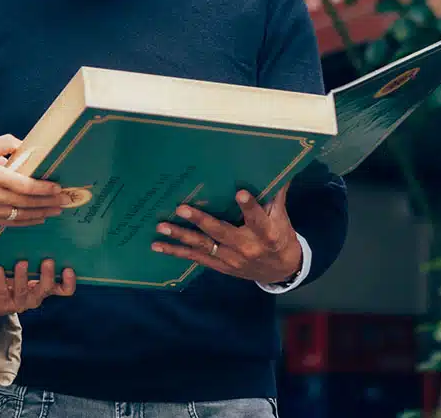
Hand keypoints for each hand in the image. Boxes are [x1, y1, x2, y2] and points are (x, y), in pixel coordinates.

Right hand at [0, 135, 67, 225]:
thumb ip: (1, 144)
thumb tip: (22, 144)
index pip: (24, 184)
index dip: (43, 187)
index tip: (57, 186)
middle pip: (28, 202)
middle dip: (49, 202)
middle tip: (65, 200)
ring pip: (22, 215)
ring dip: (42, 213)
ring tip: (57, 211)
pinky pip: (12, 223)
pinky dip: (27, 222)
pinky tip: (38, 219)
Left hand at [0, 259, 76, 320]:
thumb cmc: (12, 278)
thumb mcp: (27, 269)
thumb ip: (35, 258)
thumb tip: (42, 234)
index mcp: (44, 287)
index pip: (64, 289)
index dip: (69, 282)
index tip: (69, 268)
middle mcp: (34, 296)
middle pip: (46, 289)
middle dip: (47, 275)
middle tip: (48, 261)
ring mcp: (19, 301)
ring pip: (23, 290)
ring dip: (23, 276)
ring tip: (22, 262)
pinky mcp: (2, 302)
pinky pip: (2, 290)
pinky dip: (0, 278)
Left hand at [151, 185, 301, 283]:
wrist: (281, 271)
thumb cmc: (281, 236)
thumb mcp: (282, 216)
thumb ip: (276, 194)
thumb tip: (276, 167)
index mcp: (266, 233)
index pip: (257, 218)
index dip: (249, 206)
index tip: (240, 192)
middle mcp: (246, 246)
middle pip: (221, 232)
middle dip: (200, 220)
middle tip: (181, 208)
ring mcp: (231, 259)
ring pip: (203, 246)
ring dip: (181, 236)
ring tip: (161, 227)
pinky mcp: (220, 266)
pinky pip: (196, 258)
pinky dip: (177, 252)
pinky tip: (158, 246)